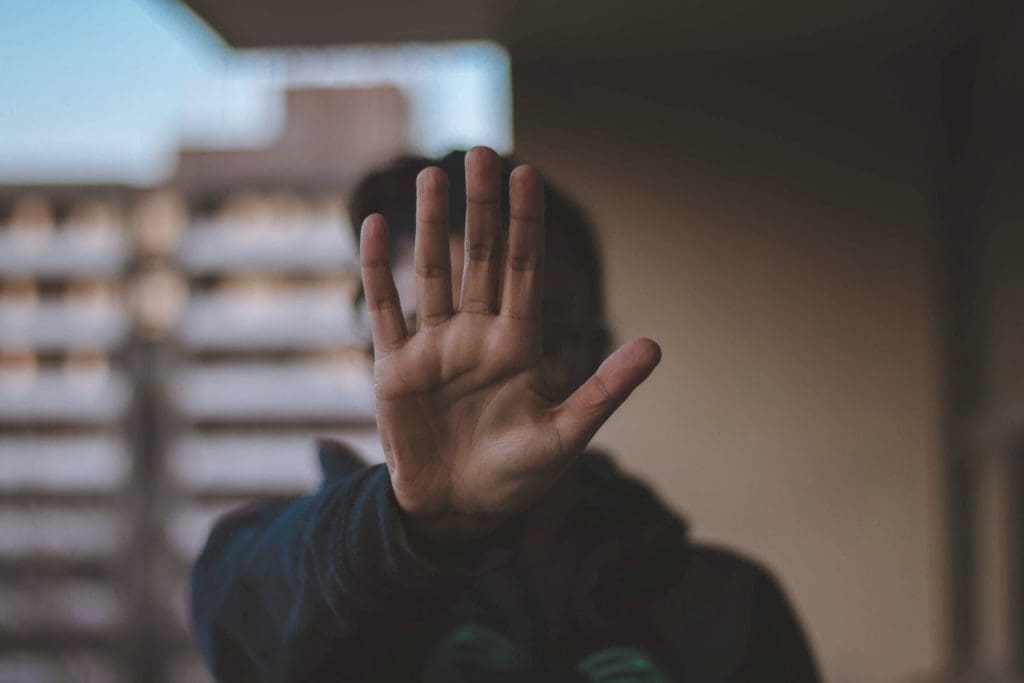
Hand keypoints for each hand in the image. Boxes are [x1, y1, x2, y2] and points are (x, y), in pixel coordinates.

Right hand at [359, 147, 660, 543]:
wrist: (460, 512)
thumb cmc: (518, 477)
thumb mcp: (568, 436)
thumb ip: (606, 389)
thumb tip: (656, 346)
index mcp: (518, 345)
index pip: (525, 269)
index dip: (526, 222)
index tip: (525, 173)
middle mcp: (476, 335)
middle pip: (481, 258)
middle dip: (481, 207)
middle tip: (480, 152)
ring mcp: (434, 348)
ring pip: (433, 272)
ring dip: (432, 226)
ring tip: (432, 176)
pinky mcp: (395, 368)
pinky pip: (386, 310)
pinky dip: (378, 270)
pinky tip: (375, 227)